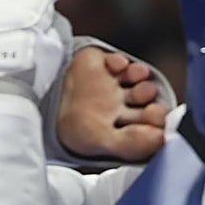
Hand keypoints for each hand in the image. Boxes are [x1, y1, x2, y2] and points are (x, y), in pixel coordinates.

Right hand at [55, 48, 166, 162]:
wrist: (42, 99)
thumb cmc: (69, 126)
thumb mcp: (100, 141)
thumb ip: (132, 144)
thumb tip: (162, 140)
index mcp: (116, 129)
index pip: (146, 129)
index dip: (156, 127)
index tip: (158, 128)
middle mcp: (116, 109)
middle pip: (148, 106)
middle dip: (154, 107)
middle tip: (150, 110)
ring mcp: (111, 87)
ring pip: (141, 83)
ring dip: (143, 82)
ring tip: (135, 84)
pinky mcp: (102, 66)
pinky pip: (121, 61)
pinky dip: (124, 62)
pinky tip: (117, 68)